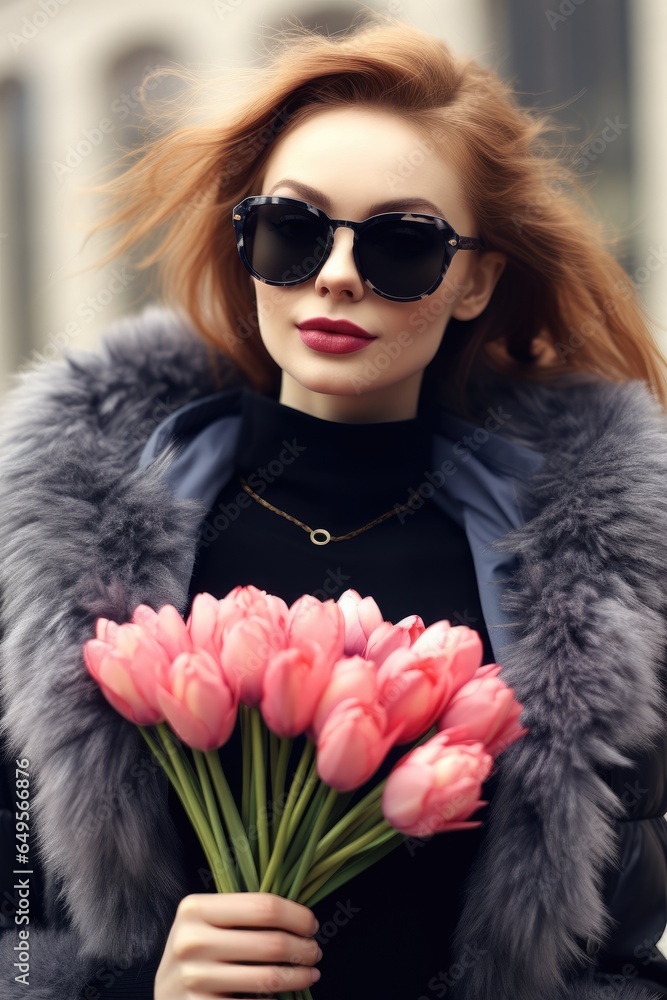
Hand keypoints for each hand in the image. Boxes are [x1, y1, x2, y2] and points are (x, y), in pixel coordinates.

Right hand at [154, 892, 321, 997]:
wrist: (165, 994)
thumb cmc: (196, 952)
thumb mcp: (207, 923)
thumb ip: (241, 913)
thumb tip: (299, 916)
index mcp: (195, 908)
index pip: (264, 907)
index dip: (296, 916)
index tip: (312, 925)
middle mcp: (191, 941)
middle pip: (271, 942)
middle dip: (303, 948)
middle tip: (314, 952)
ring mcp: (193, 978)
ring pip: (268, 978)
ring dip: (298, 976)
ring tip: (310, 973)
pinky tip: (282, 997)